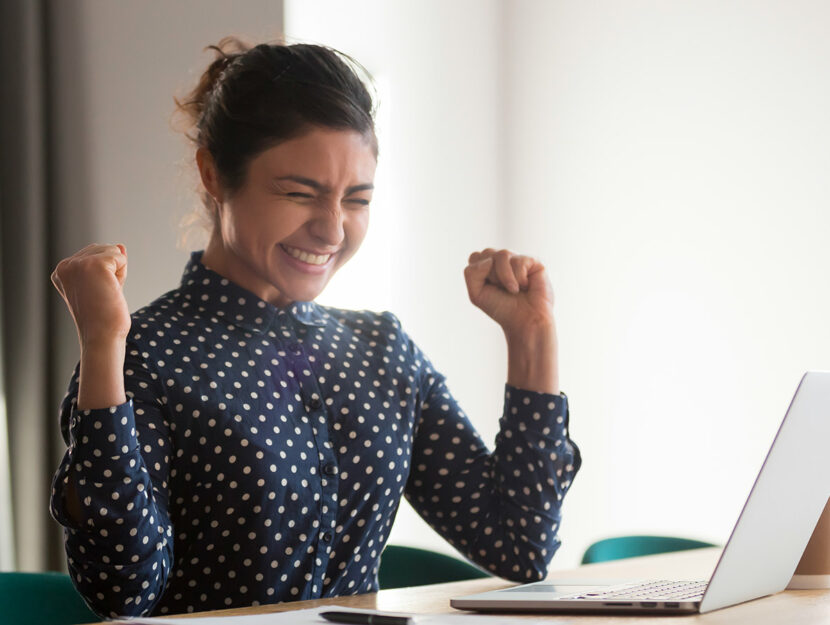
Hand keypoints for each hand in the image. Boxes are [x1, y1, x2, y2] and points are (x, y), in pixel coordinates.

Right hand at [51, 244, 130, 347]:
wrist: (102, 336)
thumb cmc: (104, 317)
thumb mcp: (104, 285)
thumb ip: (110, 264)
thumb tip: (120, 245)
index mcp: (62, 271)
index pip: (94, 254)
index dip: (105, 274)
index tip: (95, 294)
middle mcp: (65, 265)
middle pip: (103, 249)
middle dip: (112, 270)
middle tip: (103, 295)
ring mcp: (77, 264)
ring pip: (112, 250)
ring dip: (118, 272)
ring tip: (106, 293)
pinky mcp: (93, 264)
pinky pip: (120, 256)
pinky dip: (122, 273)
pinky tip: (111, 289)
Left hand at [464, 249, 558, 393]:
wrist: (525, 322)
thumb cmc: (502, 309)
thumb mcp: (476, 293)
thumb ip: (471, 273)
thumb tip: (490, 259)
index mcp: (488, 266)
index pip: (475, 257)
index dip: (479, 274)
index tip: (489, 289)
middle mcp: (503, 260)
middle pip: (486, 253)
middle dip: (491, 275)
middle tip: (501, 289)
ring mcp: (518, 259)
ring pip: (502, 254)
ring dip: (505, 277)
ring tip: (514, 290)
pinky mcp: (533, 261)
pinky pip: (518, 261)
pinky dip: (519, 278)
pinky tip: (525, 286)